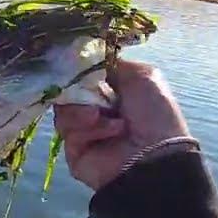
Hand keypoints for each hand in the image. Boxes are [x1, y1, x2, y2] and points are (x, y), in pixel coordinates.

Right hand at [53, 60, 189, 189]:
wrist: (154, 155)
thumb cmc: (154, 113)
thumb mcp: (142, 76)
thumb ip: (113, 64)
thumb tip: (88, 61)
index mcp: (112, 92)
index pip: (82, 76)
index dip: (77, 70)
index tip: (75, 66)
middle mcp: (95, 110)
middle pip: (67, 92)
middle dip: (78, 91)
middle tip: (92, 95)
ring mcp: (83, 132)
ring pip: (63, 111)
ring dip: (82, 111)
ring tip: (101, 117)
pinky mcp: (74, 152)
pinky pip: (68, 132)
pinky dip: (88, 130)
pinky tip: (108, 133)